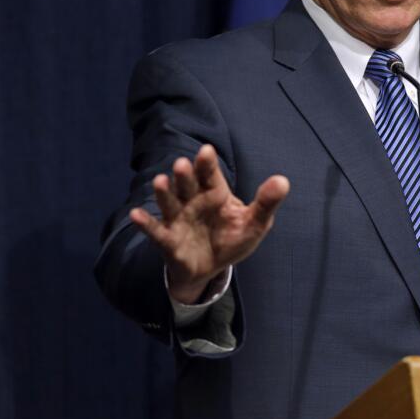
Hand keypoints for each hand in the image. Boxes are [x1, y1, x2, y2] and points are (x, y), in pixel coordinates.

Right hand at [129, 144, 289, 303]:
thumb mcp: (255, 223)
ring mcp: (179, 219)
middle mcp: (194, 201)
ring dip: (164, 193)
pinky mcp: (168, 240)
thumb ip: (266, 203)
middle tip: (182, 164)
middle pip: (188, 185)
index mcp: (215, 193)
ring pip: (170, 203)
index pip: (210, 175)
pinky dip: (145, 223)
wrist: (212, 267)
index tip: (207, 151)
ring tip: (160, 181)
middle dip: (185, 176)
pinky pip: (155, 231)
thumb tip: (283, 181)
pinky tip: (136, 215)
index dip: (207, 164)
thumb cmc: (233, 238)